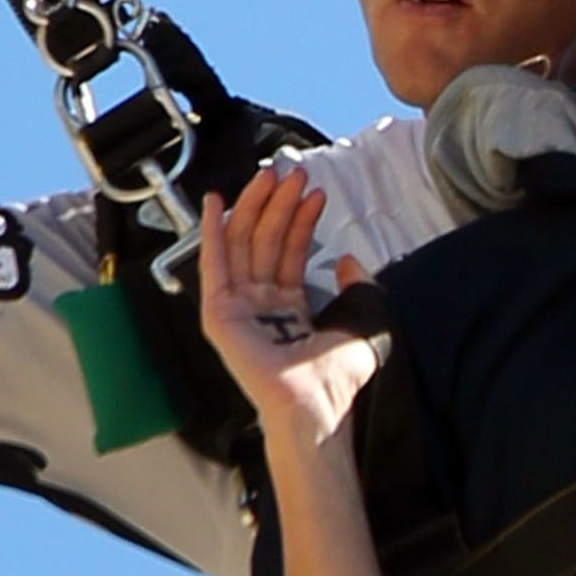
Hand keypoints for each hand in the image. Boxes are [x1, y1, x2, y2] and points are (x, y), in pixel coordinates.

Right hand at [197, 166, 381, 451]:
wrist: (315, 401)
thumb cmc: (337, 376)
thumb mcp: (364, 318)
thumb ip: (361, 286)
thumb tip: (349, 260)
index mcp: (290, 310)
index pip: (291, 252)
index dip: (301, 220)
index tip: (314, 192)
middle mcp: (261, 306)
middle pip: (265, 242)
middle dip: (279, 205)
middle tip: (292, 173)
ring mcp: (238, 308)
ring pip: (243, 244)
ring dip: (255, 207)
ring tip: (271, 176)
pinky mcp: (219, 313)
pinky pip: (212, 264)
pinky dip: (211, 231)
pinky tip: (216, 202)